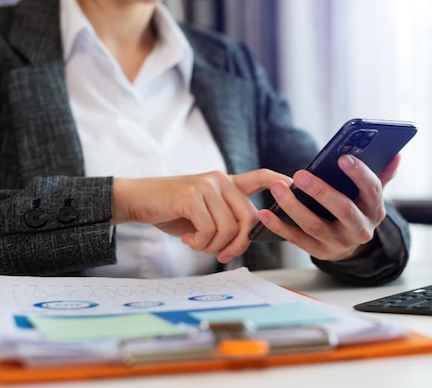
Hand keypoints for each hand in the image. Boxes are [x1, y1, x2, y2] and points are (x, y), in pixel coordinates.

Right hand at [112, 170, 290, 262]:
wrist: (138, 200)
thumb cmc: (172, 210)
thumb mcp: (203, 214)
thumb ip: (225, 220)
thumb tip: (243, 241)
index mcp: (227, 183)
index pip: (261, 177)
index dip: (279, 183)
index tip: (293, 188)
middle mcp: (221, 180)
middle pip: (249, 218)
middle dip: (239, 244)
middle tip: (222, 255)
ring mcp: (207, 185)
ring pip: (228, 227)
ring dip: (214, 246)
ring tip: (196, 244)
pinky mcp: (192, 195)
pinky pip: (209, 230)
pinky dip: (200, 243)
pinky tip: (187, 239)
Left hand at [257, 154, 399, 260]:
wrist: (351, 247)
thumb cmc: (357, 209)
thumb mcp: (371, 195)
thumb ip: (382, 174)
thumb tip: (396, 153)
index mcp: (375, 210)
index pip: (372, 190)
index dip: (359, 174)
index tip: (342, 157)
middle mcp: (360, 228)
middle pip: (343, 209)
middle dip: (321, 191)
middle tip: (301, 174)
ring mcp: (339, 243)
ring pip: (315, 225)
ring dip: (294, 206)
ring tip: (277, 188)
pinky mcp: (320, 252)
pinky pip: (297, 239)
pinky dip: (279, 226)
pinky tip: (266, 212)